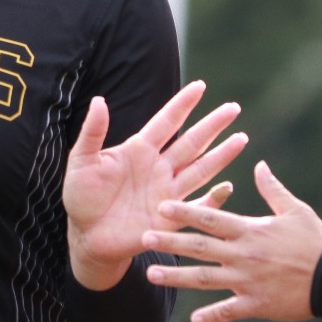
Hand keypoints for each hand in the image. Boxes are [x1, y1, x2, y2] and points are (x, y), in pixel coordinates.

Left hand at [62, 83, 246, 290]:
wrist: (86, 235)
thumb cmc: (81, 196)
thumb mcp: (81, 161)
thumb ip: (92, 132)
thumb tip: (99, 100)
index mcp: (139, 150)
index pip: (166, 122)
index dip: (182, 104)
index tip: (200, 86)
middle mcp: (159, 167)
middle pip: (191, 142)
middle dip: (212, 125)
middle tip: (233, 108)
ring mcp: (167, 191)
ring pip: (200, 169)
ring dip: (220, 156)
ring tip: (240, 139)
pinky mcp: (170, 217)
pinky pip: (196, 206)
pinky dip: (213, 199)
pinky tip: (227, 187)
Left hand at [144, 161, 321, 321]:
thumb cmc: (316, 241)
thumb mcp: (295, 210)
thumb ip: (272, 189)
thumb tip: (259, 165)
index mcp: (250, 231)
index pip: (211, 218)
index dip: (185, 212)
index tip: (161, 206)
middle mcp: (244, 255)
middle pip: (200, 247)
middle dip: (170, 242)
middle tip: (143, 238)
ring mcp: (248, 281)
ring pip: (205, 280)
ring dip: (177, 278)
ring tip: (151, 275)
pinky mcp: (256, 304)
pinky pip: (230, 311)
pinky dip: (212, 316)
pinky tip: (193, 320)